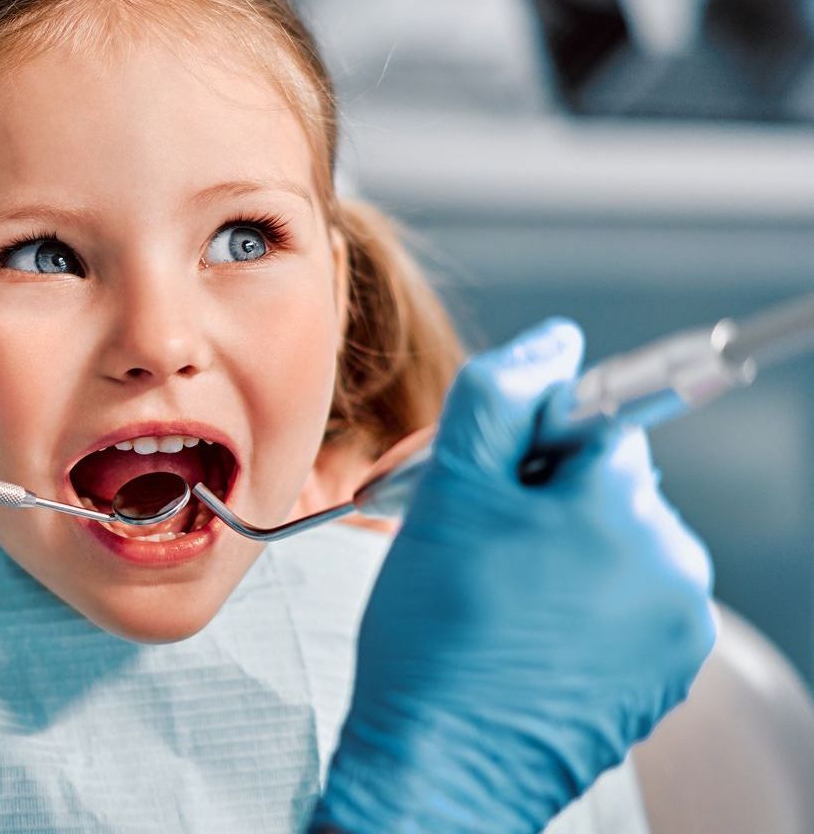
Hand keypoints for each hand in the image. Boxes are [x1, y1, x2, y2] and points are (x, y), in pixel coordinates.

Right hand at [314, 319, 714, 832]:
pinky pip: (622, 604)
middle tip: (463, 540)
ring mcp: (675, 626)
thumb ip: (498, 397)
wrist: (443, 766)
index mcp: (623, 504)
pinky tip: (517, 632)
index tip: (478, 481)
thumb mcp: (446, 495)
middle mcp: (673, 561)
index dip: (519, 443)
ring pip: (611, 544)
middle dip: (534, 497)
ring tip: (485, 594)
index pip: (588, 420)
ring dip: (554, 551)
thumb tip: (556, 344)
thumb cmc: (434, 637)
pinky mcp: (663, 675)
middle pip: (601, 483)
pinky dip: (574, 605)